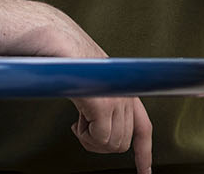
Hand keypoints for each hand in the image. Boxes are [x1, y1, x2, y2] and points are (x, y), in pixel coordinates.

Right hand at [24, 17, 153, 172]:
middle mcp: (127, 96)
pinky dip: (85, 136)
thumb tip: (98, 124)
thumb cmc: (69, 60)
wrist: (58, 43)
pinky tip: (75, 122)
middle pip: (122, 143)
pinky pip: (99, 139)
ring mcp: (117, 101)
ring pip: (111, 144)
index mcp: (127, 91)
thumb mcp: (93, 82)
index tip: (145, 173)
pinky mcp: (103, 105)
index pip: (143, 129)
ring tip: (78, 122)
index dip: (144, 154)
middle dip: (100, 143)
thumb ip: (103, 100)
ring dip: (90, 139)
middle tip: (82, 128)